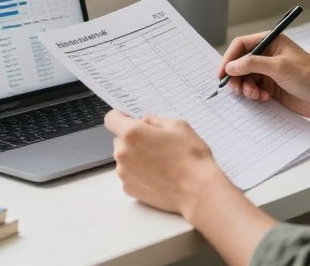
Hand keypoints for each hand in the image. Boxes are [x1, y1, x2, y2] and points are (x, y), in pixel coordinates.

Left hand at [104, 111, 228, 215]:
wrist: (197, 191)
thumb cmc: (190, 158)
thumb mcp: (178, 126)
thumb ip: (155, 120)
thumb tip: (145, 123)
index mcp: (133, 133)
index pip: (111, 118)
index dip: (121, 117)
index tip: (130, 121)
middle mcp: (123, 153)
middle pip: (119, 139)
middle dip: (133, 139)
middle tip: (156, 144)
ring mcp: (124, 173)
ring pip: (124, 158)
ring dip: (135, 157)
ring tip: (160, 162)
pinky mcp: (128, 189)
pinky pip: (129, 174)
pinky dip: (139, 173)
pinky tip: (158, 175)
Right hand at [218, 33, 309, 119]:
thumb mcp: (279, 67)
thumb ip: (252, 64)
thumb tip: (230, 66)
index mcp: (271, 42)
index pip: (242, 45)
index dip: (229, 58)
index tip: (222, 73)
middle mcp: (269, 55)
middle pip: (241, 63)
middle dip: (237, 77)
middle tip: (238, 89)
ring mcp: (270, 72)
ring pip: (246, 78)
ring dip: (246, 88)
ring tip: (256, 95)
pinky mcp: (273, 87)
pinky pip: (254, 89)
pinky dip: (254, 95)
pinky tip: (264, 98)